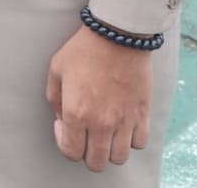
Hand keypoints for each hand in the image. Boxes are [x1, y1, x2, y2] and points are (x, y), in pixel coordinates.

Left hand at [46, 26, 153, 171]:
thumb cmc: (84, 49)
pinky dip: (131, 140)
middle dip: (87, 154)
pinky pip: (140, 143)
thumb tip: (61, 119)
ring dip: (110, 150)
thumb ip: (54, 99)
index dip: (65, 143)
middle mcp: (101, 123)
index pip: (71, 152)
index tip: (64, 127)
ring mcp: (124, 120)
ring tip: (105, 132)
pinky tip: (123, 125)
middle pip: (97, 163)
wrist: (117, 34)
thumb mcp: (56, 69)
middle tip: (85, 134)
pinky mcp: (142, 114)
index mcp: (77, 113)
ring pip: (119, 157)